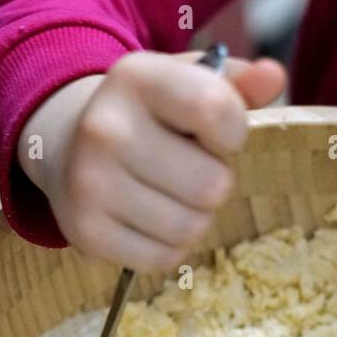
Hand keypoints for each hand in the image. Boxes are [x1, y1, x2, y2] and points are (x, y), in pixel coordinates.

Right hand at [18, 51, 284, 270]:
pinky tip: (150, 220)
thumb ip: (234, 83)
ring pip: (190, 228)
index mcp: (136, 78)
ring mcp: (90, 185)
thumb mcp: (184, 83)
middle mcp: (105, 129)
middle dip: (213, 182)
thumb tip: (272, 78)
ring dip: (194, 218)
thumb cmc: (145, 115)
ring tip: (170, 195)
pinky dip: (168, 246)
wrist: (64, 146)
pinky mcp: (84, 233)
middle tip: (187, 169)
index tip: (215, 133)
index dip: (232, 132)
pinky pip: (164, 258)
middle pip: (211, 185)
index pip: (216, 111)